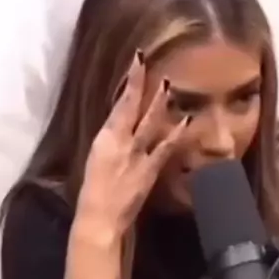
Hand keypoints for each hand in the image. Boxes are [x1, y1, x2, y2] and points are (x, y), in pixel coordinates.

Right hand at [77, 50, 189, 236]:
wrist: (99, 217)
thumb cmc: (92, 190)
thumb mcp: (97, 158)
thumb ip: (111, 140)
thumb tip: (123, 124)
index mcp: (104, 137)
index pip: (119, 103)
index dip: (130, 81)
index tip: (137, 61)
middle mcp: (120, 140)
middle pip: (132, 106)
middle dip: (141, 83)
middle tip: (149, 62)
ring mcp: (136, 153)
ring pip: (150, 121)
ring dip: (160, 102)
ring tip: (168, 83)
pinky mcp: (149, 168)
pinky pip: (165, 147)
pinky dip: (176, 133)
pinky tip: (186, 120)